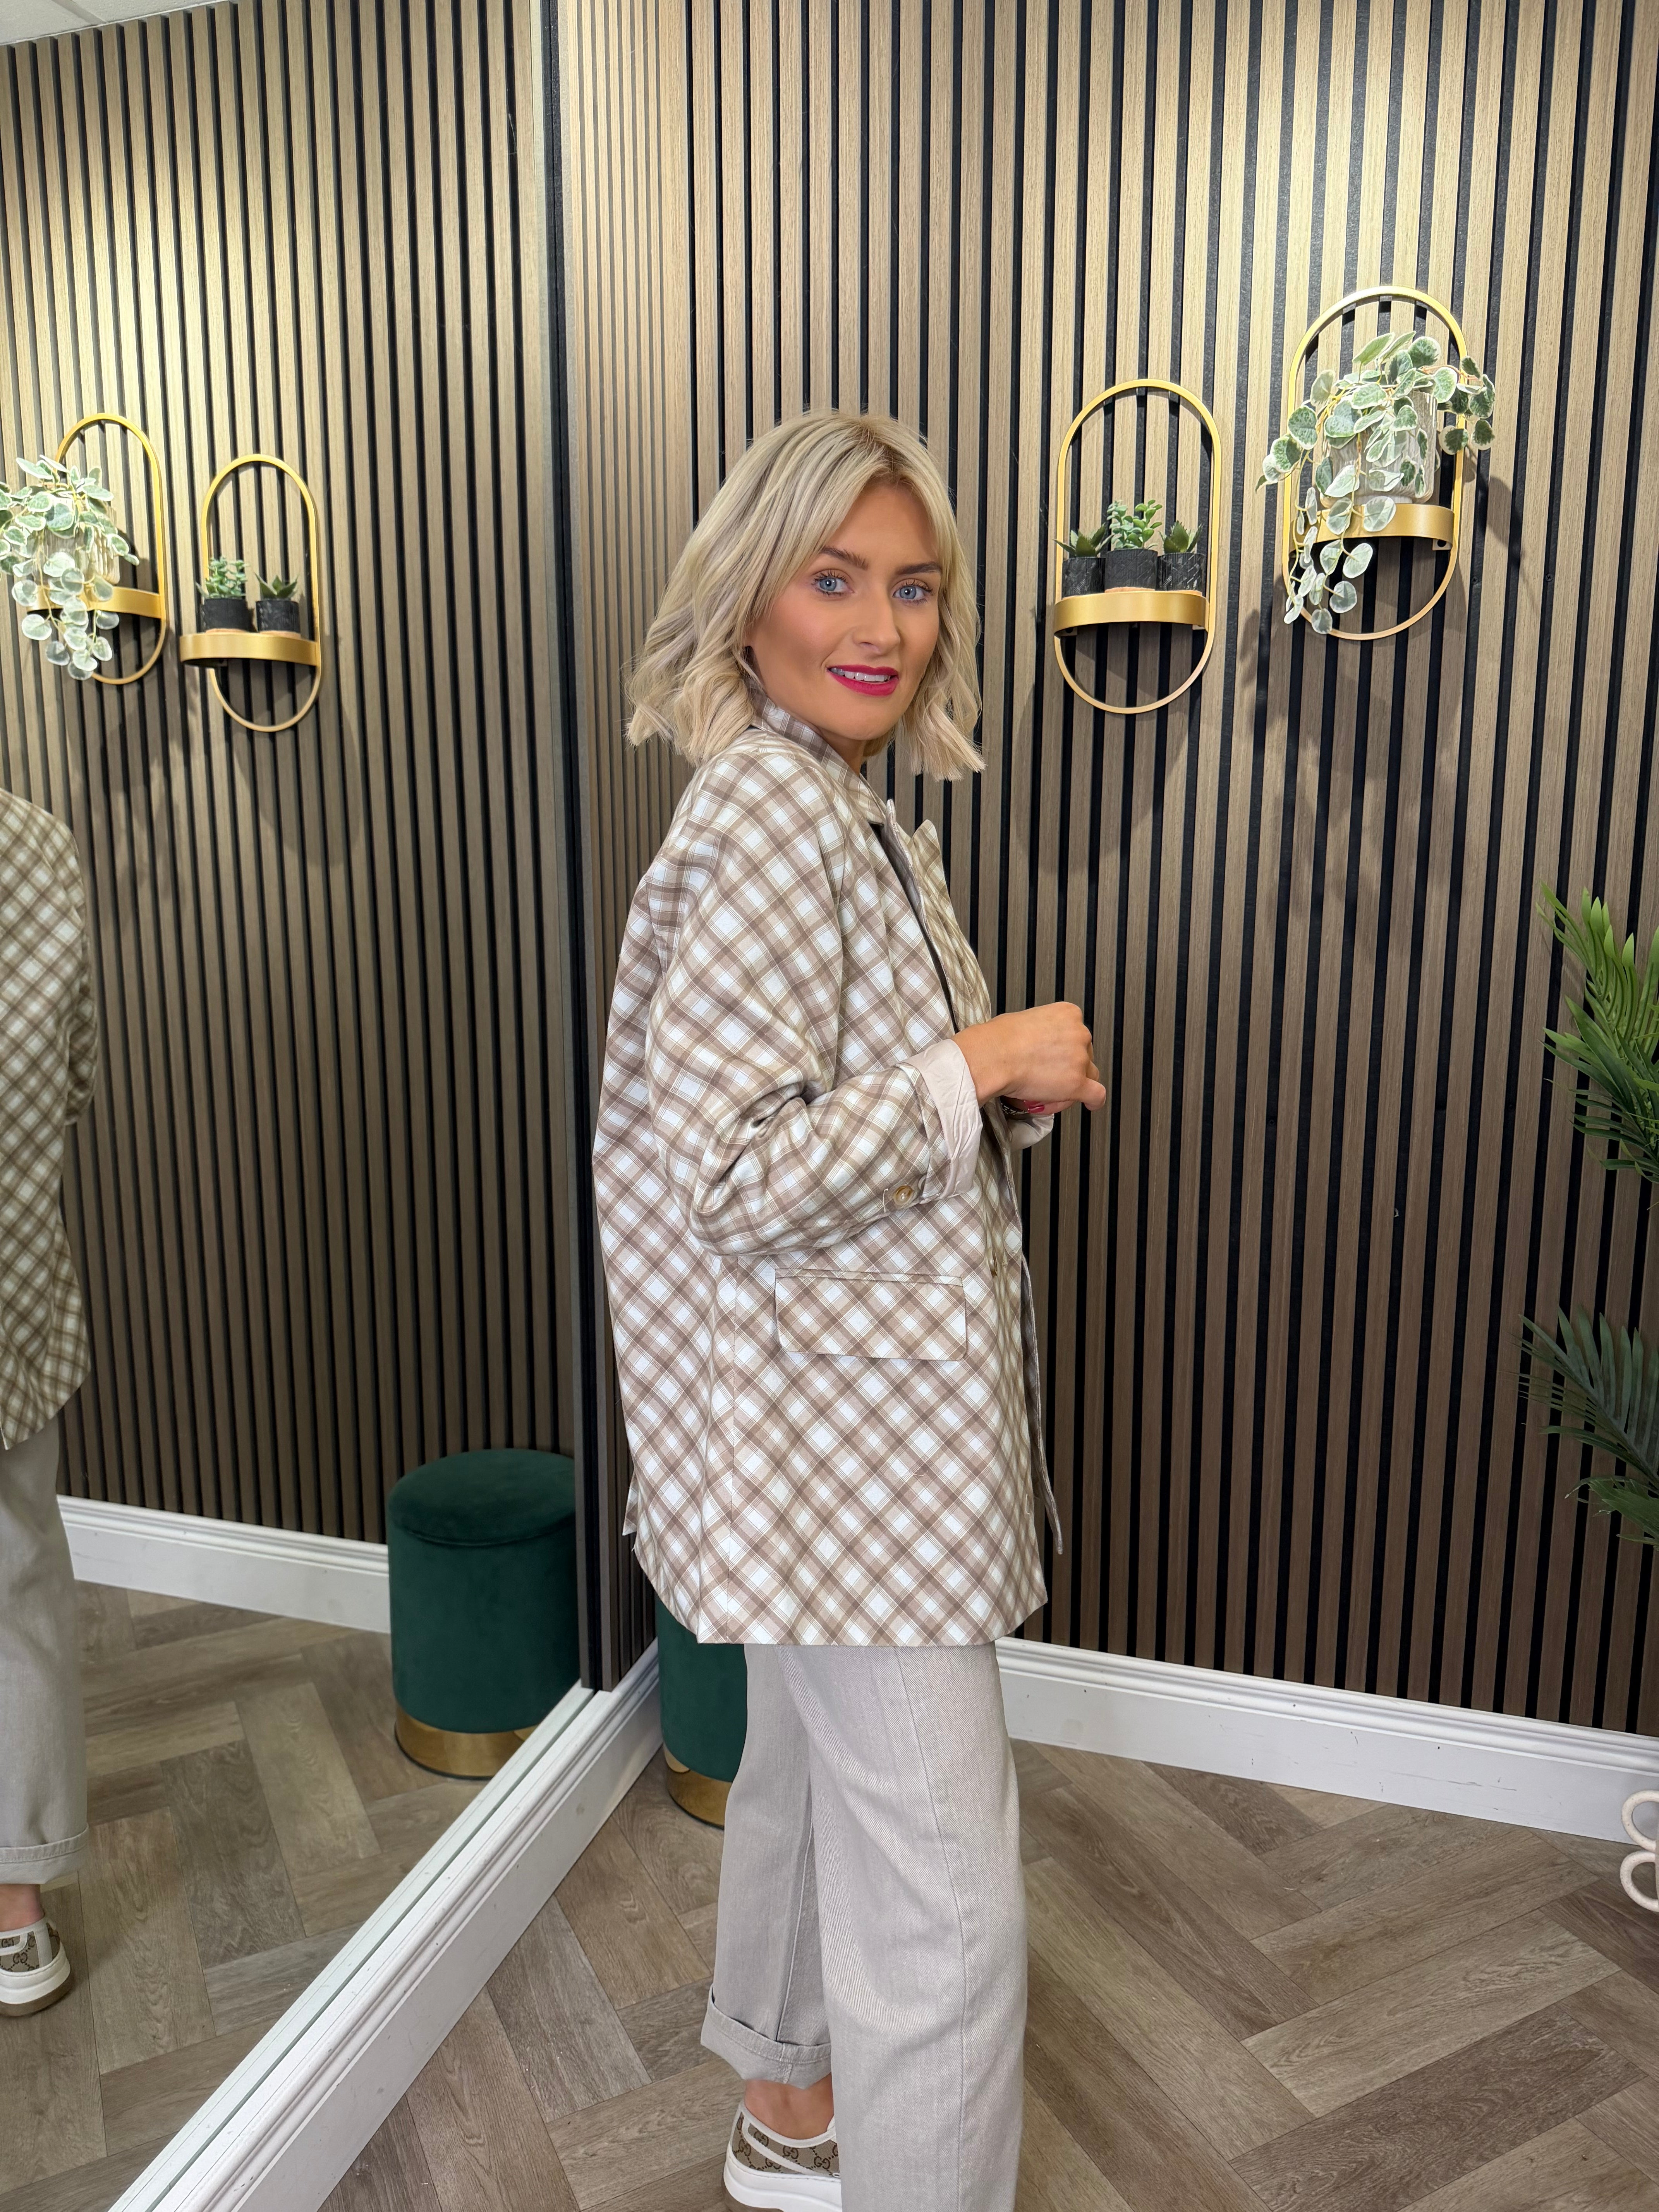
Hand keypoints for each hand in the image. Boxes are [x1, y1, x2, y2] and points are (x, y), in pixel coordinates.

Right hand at [953, 1003, 1104, 1111]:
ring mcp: (1079, 1059)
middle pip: (1084, 1054)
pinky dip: (1094, 1100)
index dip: (1065, 1048)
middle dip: (1069, 1066)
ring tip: (1050, 1090)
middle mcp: (1078, 1033)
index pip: (1077, 1034)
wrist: (994, 1056)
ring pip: (1089, 1075)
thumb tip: (1038, 1042)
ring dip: (1074, 1082)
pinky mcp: (1077, 1083)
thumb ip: (1042, 1030)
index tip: (1056, 1055)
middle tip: (1048, 1074)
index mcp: (1068, 1014)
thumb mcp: (1026, 1019)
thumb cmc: (1000, 1039)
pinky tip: (1090, 1103)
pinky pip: (1096, 1094)